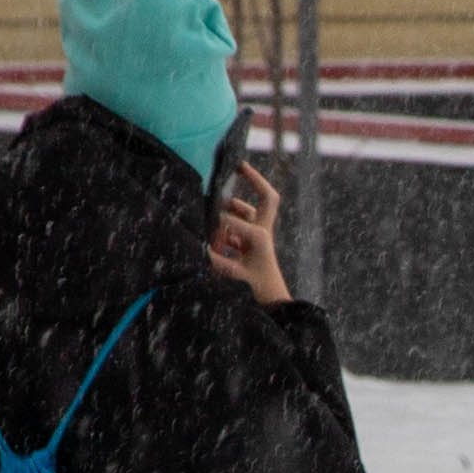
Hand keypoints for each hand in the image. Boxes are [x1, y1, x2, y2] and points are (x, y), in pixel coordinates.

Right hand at [207, 165, 289, 309]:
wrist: (274, 306)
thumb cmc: (259, 290)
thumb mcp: (235, 277)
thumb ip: (216, 261)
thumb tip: (199, 248)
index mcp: (260, 236)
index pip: (233, 218)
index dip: (217, 221)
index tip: (205, 228)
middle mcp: (262, 232)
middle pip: (265, 198)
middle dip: (253, 180)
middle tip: (237, 166)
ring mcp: (258, 239)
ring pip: (248, 213)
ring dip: (235, 206)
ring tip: (218, 201)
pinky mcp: (252, 248)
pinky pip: (240, 230)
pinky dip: (228, 226)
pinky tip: (214, 234)